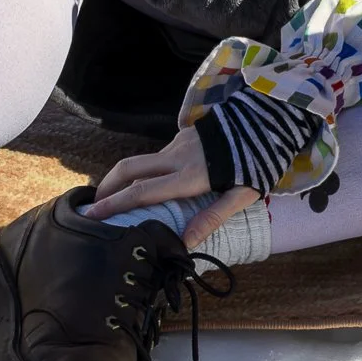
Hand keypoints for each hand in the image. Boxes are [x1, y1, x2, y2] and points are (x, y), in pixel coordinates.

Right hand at [83, 127, 261, 235]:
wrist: (270, 116)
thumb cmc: (260, 160)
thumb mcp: (243, 195)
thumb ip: (213, 217)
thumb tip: (185, 244)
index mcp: (189, 175)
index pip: (142, 192)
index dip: (114, 205)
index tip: (91, 216)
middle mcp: (177, 156)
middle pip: (129, 169)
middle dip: (107, 188)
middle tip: (94, 208)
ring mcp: (179, 142)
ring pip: (143, 161)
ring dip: (125, 179)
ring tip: (118, 200)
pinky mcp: (185, 134)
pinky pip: (158, 156)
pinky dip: (146, 171)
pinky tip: (152, 183)